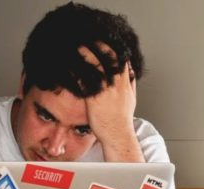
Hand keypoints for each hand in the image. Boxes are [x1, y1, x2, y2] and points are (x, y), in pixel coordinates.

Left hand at [77, 43, 143, 161]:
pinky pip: (85, 81)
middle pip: (109, 59)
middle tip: (90, 39)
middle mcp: (116, 85)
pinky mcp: (94, 99)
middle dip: (100, 46)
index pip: (121, 59)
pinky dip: (78, 72)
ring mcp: (105, 91)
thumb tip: (131, 72)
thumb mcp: (131, 99)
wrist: (118, 135)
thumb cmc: (122, 120)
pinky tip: (71, 67)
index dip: (113, 48)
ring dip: (87, 55)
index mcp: (125, 83)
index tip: (106, 41)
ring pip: (97, 67)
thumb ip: (130, 83)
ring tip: (78, 47)